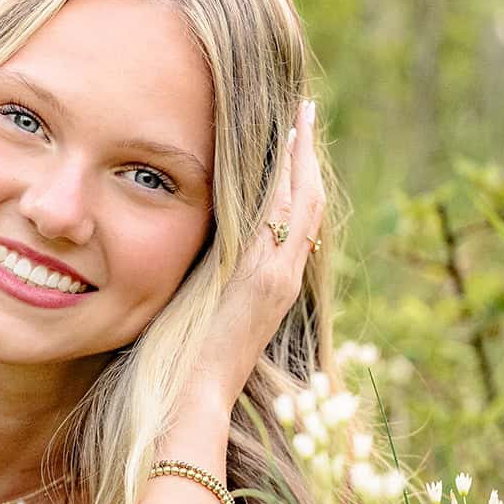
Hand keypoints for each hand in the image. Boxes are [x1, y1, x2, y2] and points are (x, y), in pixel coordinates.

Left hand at [192, 97, 323, 403]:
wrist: (201, 392)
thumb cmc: (197, 360)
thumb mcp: (211, 310)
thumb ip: (217, 279)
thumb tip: (208, 254)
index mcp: (273, 281)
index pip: (295, 219)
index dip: (299, 177)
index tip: (295, 139)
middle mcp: (284, 275)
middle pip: (306, 202)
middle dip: (306, 155)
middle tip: (307, 111)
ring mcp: (280, 276)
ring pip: (302, 204)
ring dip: (302, 158)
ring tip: (302, 117)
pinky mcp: (270, 279)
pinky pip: (287, 220)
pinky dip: (292, 182)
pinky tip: (290, 149)